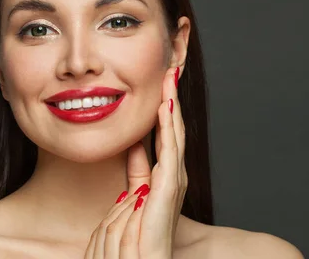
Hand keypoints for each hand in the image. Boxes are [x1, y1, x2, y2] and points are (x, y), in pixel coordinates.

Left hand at [84, 67, 186, 258]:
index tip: (162, 82)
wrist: (142, 256)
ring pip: (174, 132)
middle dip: (171, 98)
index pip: (164, 132)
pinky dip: (169, 127)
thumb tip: (135, 144)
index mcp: (164, 172)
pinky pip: (170, 148)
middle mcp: (172, 172)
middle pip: (172, 127)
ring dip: (172, 104)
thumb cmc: (138, 229)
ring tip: (170, 79)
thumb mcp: (135, 190)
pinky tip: (167, 107)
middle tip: (170, 69)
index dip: (163, 106)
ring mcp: (173, 178)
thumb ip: (137, 168)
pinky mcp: (169, 186)